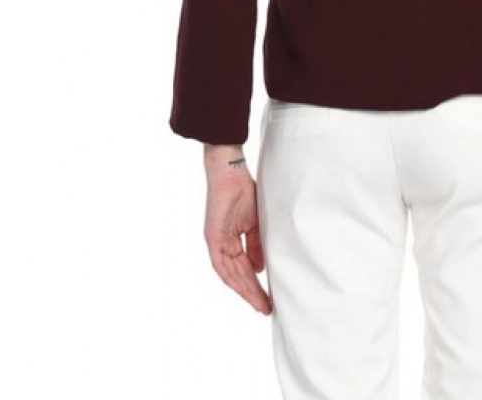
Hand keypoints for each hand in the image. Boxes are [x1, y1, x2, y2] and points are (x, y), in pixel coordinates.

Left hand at [202, 145, 272, 314]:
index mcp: (231, 241)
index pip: (244, 269)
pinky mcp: (212, 238)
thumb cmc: (244, 191)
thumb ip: (256, 245)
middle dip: (252, 293)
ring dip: (245, 290)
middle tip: (267, 309)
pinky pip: (222, 264)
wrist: (230, 172)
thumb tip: (260, 269)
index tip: (269, 299)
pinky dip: (233, 278)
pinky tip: (245, 288)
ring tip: (261, 304)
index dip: (255, 285)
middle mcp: (222, 245)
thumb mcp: (256, 222)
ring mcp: (216, 243)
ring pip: (230, 275)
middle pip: (238, 276)